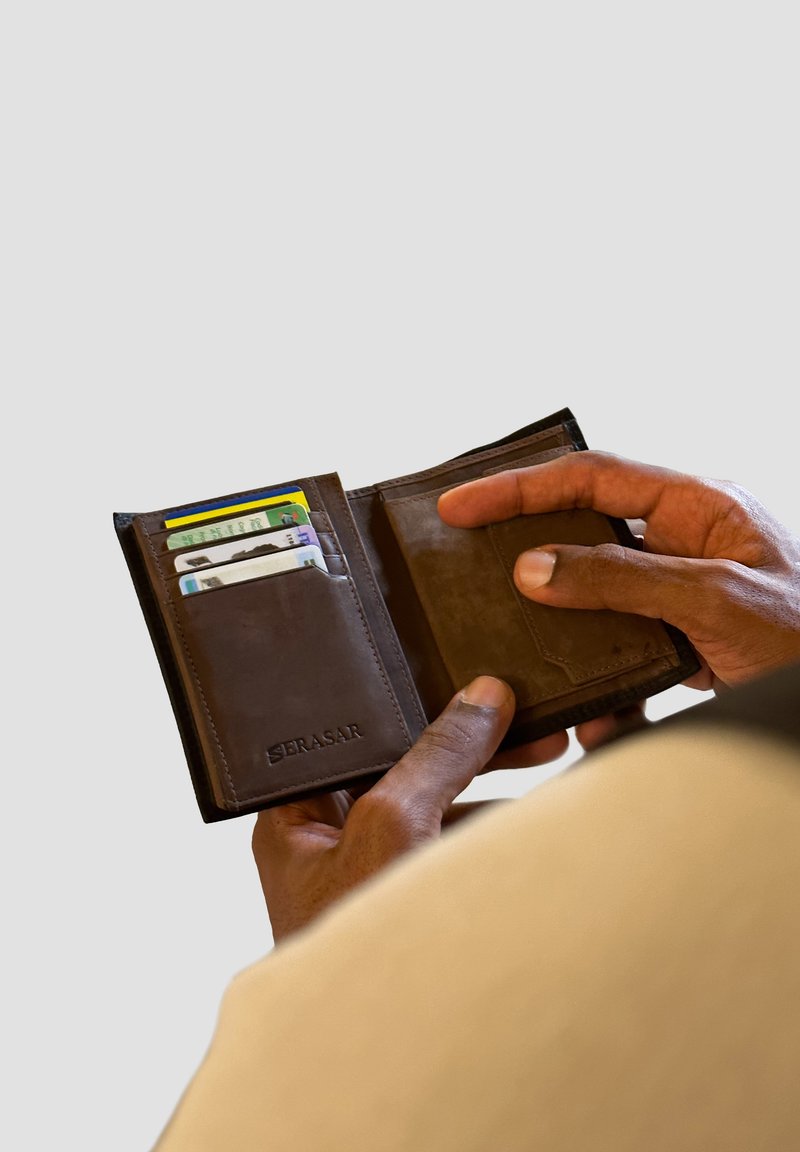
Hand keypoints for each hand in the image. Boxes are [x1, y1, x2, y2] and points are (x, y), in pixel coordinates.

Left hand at [252, 676, 567, 940]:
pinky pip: (453, 845)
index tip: (465, 689)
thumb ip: (435, 756)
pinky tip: (528, 821)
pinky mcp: (413, 900)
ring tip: (544, 760)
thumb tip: (479, 699)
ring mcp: (375, 875)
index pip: (354, 737)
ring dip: (488, 786)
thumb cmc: (358, 951)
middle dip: (467, 746)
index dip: (411, 706)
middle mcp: (330, 842)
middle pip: (402, 766)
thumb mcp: (394, 826)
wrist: (392, 1056)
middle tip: (525, 725)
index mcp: (295, 817)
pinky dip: (491, 829)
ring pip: (434, 804)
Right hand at [438, 450, 799, 692]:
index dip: (519, 487)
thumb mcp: (714, 601)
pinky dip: (602, 681)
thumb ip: (622, 580)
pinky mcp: (680, 636)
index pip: (591, 478)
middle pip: (583, 525)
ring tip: (524, 645)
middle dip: (526, 542)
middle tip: (464, 554)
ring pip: (595, 592)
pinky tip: (598, 715)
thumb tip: (535, 569)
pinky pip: (621, 645)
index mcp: (698, 506)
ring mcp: (679, 589)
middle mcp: (683, 539)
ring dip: (562, 626)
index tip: (461, 506)